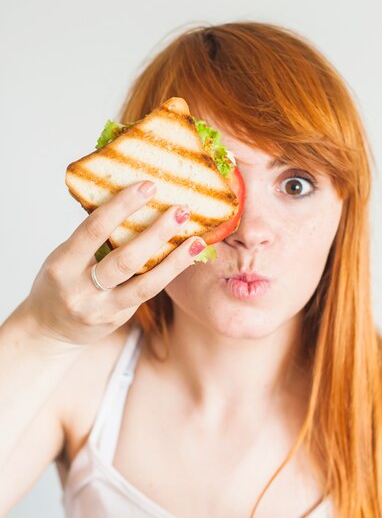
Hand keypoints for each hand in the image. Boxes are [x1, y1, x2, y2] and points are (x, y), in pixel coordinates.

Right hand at [24, 181, 205, 345]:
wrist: (49, 330)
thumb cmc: (59, 282)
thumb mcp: (64, 256)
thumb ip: (91, 237)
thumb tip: (127, 199)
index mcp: (62, 265)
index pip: (94, 229)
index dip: (123, 206)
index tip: (147, 186)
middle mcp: (81, 290)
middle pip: (126, 260)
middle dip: (157, 233)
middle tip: (181, 211)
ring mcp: (102, 309)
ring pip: (146, 285)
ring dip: (175, 261)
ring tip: (196, 241)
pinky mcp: (118, 320)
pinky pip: (147, 294)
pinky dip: (168, 274)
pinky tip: (184, 258)